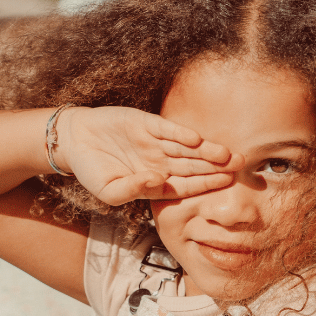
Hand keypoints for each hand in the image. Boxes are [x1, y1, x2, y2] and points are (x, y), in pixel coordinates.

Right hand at [57, 106, 243, 204]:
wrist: (74, 142)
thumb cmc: (92, 171)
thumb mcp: (108, 191)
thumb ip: (133, 190)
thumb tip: (158, 182)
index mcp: (155, 182)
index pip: (186, 185)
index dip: (206, 184)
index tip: (225, 183)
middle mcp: (160, 162)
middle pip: (193, 165)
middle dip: (217, 166)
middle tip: (240, 165)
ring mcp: (154, 143)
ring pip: (186, 147)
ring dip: (206, 150)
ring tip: (227, 153)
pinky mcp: (144, 124)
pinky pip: (166, 129)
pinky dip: (180, 133)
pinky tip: (196, 138)